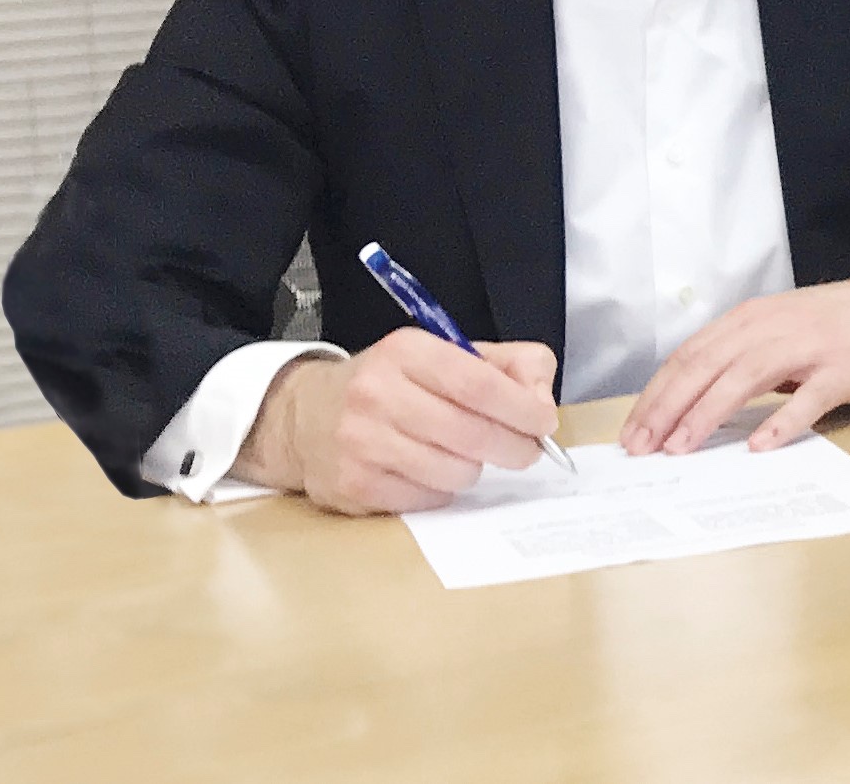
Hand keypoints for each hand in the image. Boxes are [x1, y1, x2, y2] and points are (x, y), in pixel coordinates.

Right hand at [237, 330, 558, 515]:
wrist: (305, 416)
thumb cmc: (395, 384)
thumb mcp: (449, 354)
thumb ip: (511, 366)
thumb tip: (541, 403)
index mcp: (407, 351)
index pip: (478, 384)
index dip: (521, 408)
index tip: (544, 423)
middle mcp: (377, 394)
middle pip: (471, 432)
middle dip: (513, 446)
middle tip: (525, 450)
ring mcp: (361, 442)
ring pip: (454, 471)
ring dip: (474, 468)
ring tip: (464, 454)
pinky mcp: (353, 485)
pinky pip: (426, 498)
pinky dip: (442, 489)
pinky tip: (429, 470)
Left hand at [622, 275, 849, 456]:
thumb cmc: (842, 324)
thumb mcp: (783, 329)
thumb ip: (744, 357)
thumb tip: (697, 401)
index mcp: (753, 319)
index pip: (690, 355)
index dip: (657, 394)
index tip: (633, 430)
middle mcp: (774, 328)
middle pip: (708, 366)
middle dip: (668, 408)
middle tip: (642, 447)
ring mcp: (810, 347)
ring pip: (745, 378)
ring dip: (708, 413)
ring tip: (682, 447)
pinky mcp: (844, 370)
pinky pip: (808, 399)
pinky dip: (781, 422)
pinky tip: (760, 446)